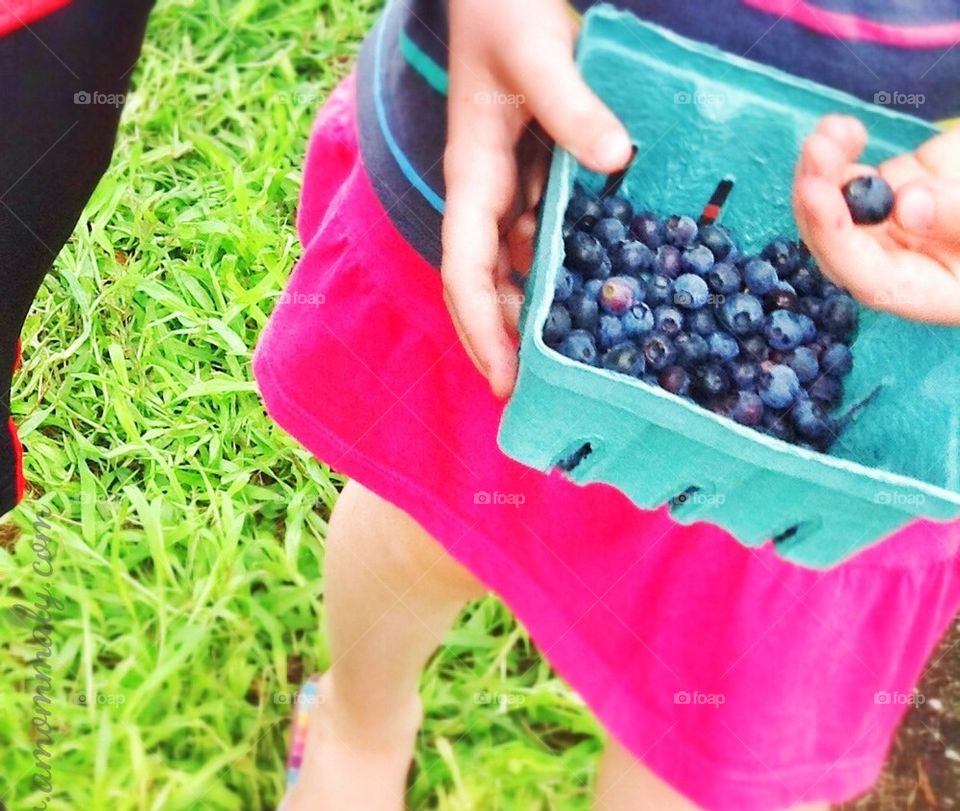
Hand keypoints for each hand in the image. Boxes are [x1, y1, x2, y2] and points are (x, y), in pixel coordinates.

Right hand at [442, 0, 632, 396]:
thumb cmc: (504, 7)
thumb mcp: (538, 52)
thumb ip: (571, 106)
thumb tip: (613, 162)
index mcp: (472, 176)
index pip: (465, 270)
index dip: (481, 329)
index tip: (505, 379)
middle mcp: (485, 193)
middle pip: (482, 285)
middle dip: (500, 342)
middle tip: (535, 395)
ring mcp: (507, 186)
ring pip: (513, 268)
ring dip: (532, 316)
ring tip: (566, 365)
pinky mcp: (532, 173)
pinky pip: (543, 237)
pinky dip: (561, 272)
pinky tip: (595, 294)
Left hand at [794, 116, 959, 323]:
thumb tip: (908, 206)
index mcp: (928, 292)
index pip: (870, 278)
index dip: (839, 239)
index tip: (817, 195)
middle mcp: (903, 264)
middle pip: (839, 245)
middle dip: (819, 200)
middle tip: (815, 155)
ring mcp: (897, 226)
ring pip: (838, 207)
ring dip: (824, 169)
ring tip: (830, 134)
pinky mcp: (901, 188)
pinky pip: (855, 176)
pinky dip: (841, 153)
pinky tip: (842, 131)